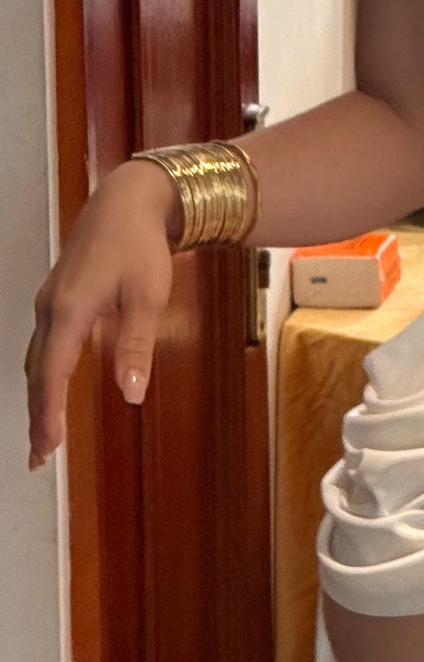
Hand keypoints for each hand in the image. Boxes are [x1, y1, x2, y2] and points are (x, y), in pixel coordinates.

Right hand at [25, 159, 181, 470]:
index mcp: (69, 309)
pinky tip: (50, 392)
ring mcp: (50, 303)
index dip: (48, 413)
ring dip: (37, 399)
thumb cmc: (140, 246)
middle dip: (37, 417)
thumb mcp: (149, 298)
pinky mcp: (57, 301)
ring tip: (43, 437)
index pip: (52, 374)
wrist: (127, 202)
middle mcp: (51, 308)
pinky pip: (42, 347)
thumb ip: (137, 346)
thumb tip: (131, 392)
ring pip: (36, 361)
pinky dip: (43, 376)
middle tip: (39, 459)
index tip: (48, 447)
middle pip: (36, 374)